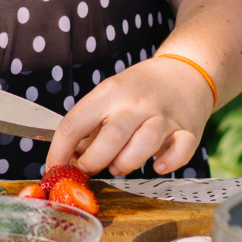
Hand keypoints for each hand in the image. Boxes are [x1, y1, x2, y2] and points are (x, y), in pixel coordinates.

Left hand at [44, 57, 214, 176]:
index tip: (53, 169)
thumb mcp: (109, 96)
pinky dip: (168, 164)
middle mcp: (135, 103)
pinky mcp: (188, 131)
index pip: (74, 123)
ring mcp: (163, 117)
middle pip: (110, 138)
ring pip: (143, 144)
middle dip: (92, 162)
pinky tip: (158, 166)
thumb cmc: (139, 90)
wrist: (184, 72)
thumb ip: (91, 126)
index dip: (59, 151)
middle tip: (88, 168)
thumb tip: (68, 159)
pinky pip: (181, 151)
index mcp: (109, 93)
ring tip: (118, 166)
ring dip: (126, 164)